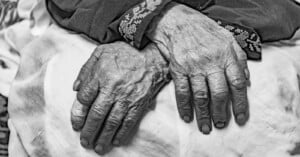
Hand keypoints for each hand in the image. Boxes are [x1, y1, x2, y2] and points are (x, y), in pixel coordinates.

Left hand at [71, 42, 168, 154]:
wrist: (152, 56)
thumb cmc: (125, 53)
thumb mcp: (101, 52)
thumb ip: (86, 69)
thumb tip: (76, 88)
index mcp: (101, 75)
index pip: (84, 99)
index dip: (78, 114)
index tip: (76, 124)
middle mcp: (112, 88)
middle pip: (96, 114)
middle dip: (89, 130)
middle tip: (85, 141)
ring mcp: (127, 97)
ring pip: (112, 121)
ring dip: (103, 136)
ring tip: (98, 147)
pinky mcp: (139, 103)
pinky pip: (129, 121)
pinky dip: (122, 133)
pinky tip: (116, 140)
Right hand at [147, 3, 248, 133]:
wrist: (180, 23)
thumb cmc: (206, 32)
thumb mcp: (229, 40)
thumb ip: (239, 59)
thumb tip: (247, 81)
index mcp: (226, 55)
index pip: (237, 83)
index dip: (240, 103)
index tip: (241, 118)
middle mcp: (211, 62)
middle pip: (219, 93)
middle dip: (221, 113)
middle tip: (221, 124)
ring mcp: (193, 66)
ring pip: (200, 96)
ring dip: (203, 114)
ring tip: (206, 127)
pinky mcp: (178, 69)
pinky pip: (182, 91)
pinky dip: (184, 106)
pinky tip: (187, 116)